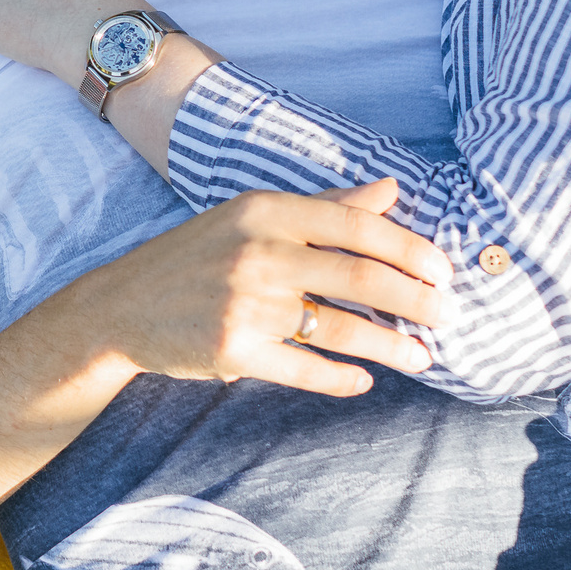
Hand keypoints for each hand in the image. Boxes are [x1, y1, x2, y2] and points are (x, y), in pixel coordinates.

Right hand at [70, 179, 450, 398]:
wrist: (122, 306)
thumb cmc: (196, 257)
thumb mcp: (252, 218)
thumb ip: (323, 206)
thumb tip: (389, 189)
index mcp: (265, 211)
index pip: (357, 225)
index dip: (410, 249)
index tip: (443, 271)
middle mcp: (257, 252)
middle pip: (360, 276)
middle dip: (416, 300)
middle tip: (448, 316)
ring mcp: (245, 304)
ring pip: (342, 328)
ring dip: (393, 346)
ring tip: (423, 357)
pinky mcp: (233, 351)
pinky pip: (306, 369)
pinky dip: (343, 379)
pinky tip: (364, 379)